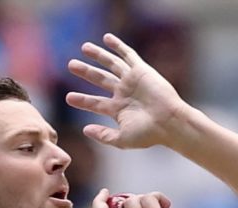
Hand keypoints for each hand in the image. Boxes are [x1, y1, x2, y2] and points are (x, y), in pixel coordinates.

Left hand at [66, 33, 189, 149]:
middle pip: (100, 79)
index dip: (82, 99)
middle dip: (86, 71)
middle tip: (71, 65)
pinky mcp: (141, 71)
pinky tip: (107, 38)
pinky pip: (128, 55)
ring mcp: (132, 81)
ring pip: (111, 64)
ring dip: (98, 55)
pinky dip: (118, 46)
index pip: (95, 102)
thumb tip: (85, 130)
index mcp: (118, 109)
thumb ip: (103, 135)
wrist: (169, 122)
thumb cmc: (148, 134)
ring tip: (84, 47)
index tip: (68, 98)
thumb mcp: (122, 139)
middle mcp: (124, 93)